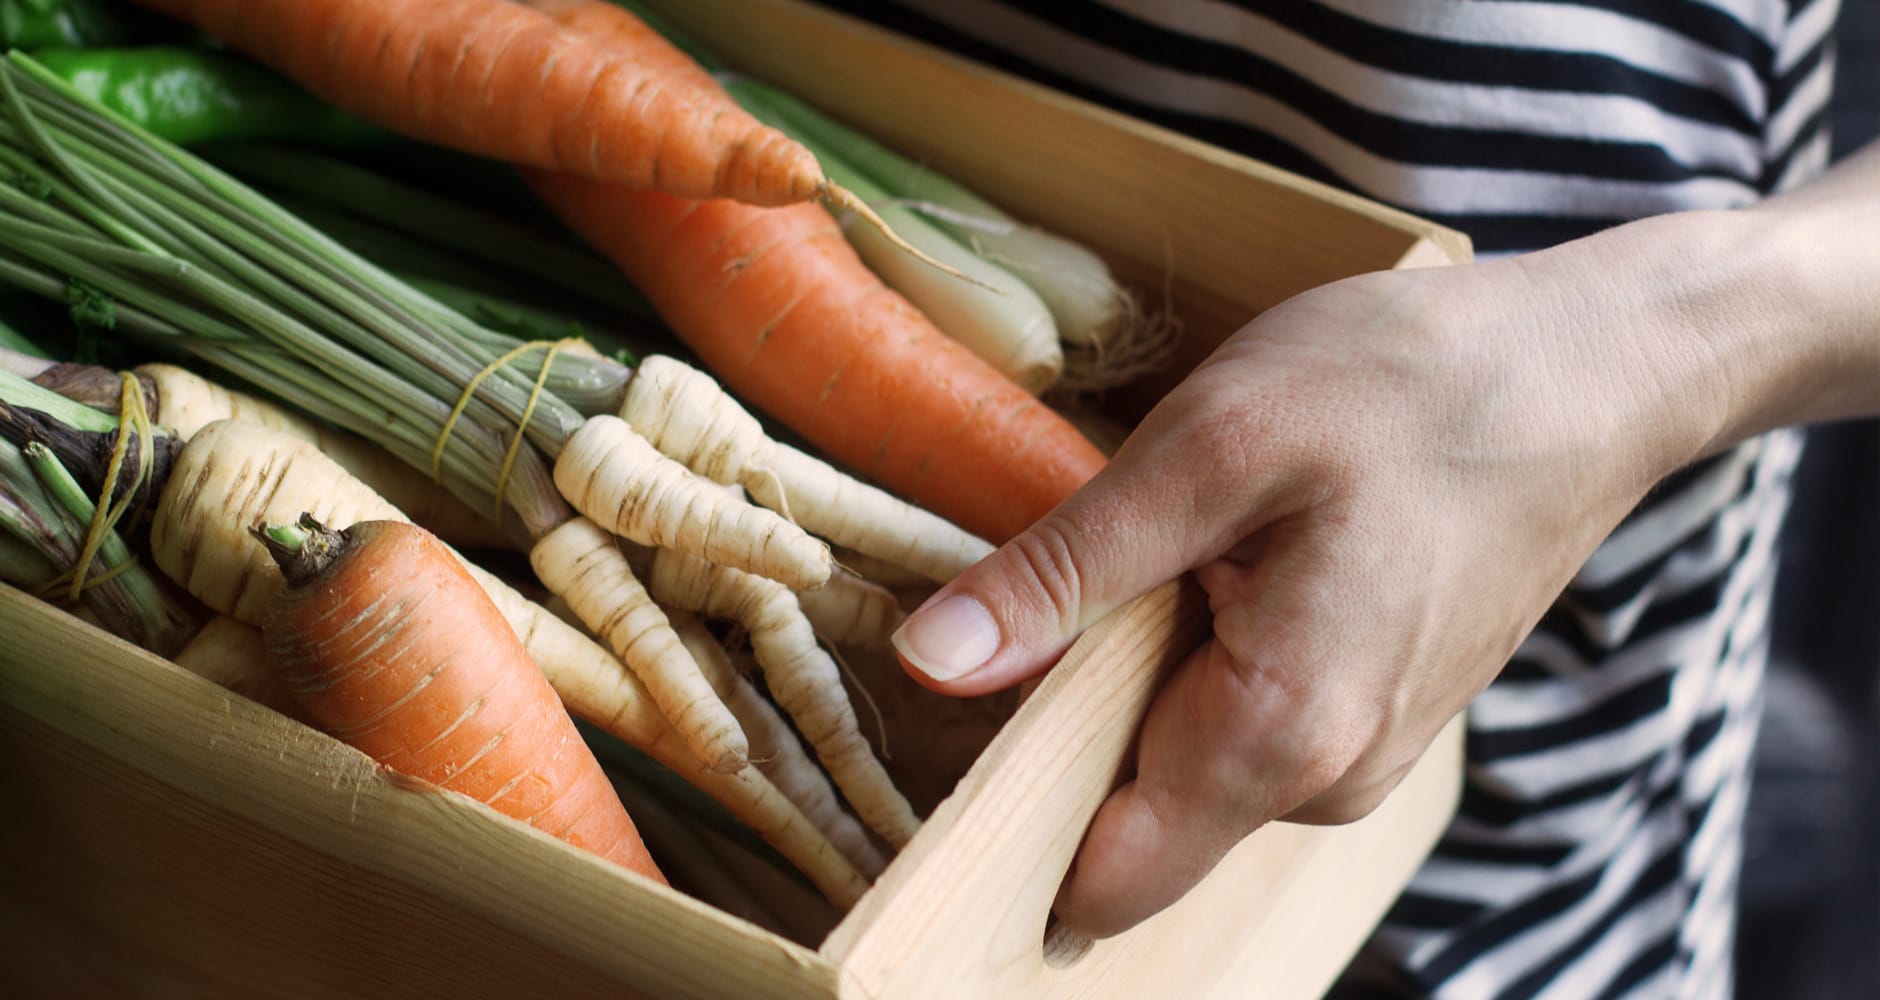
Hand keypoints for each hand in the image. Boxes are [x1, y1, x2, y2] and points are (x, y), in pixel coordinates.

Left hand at [889, 214, 1760, 936]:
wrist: (1591, 370)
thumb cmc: (1413, 386)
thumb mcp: (1214, 446)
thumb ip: (1069, 571)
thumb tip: (935, 663)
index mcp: (1283, 735)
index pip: (1106, 874)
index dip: (1008, 822)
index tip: (943, 738)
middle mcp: (1325, 780)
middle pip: (1135, 816)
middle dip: (1066, 724)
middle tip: (1055, 587)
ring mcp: (1356, 753)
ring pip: (1184, 762)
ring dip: (1136, 678)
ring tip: (1165, 549)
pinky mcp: (1369, 711)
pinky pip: (1241, 723)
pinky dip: (1199, 659)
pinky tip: (1220, 562)